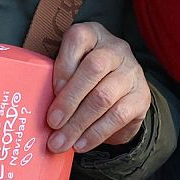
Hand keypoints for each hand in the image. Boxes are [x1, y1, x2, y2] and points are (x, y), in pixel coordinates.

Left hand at [45, 22, 151, 153]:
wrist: (121, 98)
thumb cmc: (84, 80)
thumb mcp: (71, 70)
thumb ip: (58, 79)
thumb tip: (38, 107)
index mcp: (94, 34)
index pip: (78, 39)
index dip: (63, 65)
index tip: (52, 91)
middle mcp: (116, 49)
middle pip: (93, 68)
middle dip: (69, 99)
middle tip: (52, 123)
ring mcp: (132, 72)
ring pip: (104, 96)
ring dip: (79, 123)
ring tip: (62, 142)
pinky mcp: (141, 97)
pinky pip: (117, 116)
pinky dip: (96, 133)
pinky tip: (81, 144)